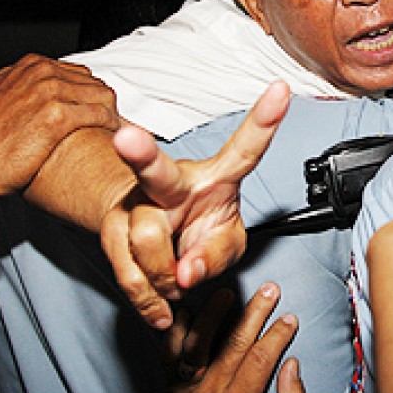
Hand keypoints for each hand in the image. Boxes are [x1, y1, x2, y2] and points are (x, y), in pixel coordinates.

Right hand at [0, 54, 119, 202]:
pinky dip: (112, 125)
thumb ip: (5, 86)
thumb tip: (9, 86)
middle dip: (103, 103)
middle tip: (111, 122)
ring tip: (117, 131)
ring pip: (101, 96)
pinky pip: (100, 115)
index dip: (87, 93)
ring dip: (113, 114)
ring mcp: (50, 92)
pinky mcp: (58, 116)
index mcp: (29, 66)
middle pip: (92, 82)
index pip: (76, 73)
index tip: (94, 108)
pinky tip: (112, 136)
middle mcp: (40, 73)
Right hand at [103, 81, 290, 328]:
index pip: (245, 149)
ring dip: (166, 275)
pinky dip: (149, 298)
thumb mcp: (226, 245)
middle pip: (155, 169)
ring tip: (177, 276)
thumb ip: (216, 255)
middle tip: (128, 137)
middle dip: (140, 151)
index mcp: (216, 177)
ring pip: (146, 239)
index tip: (282, 88)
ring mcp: (135, 203)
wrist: (155, 245)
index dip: (264, 120)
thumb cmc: (201, 234)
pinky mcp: (110, 230)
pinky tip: (162, 304)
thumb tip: (185, 272)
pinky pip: (127, 272)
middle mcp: (170, 181)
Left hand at [164, 283, 304, 392]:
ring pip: (197, 342)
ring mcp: (185, 388)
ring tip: (227, 293)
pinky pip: (168, 354)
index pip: (260, 359)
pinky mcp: (170, 387)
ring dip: (212, 314)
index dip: (277, 335)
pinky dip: (175, 331)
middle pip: (234, 342)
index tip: (290, 318)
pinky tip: (187, 311)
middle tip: (270, 290)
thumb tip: (292, 364)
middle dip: (255, 312)